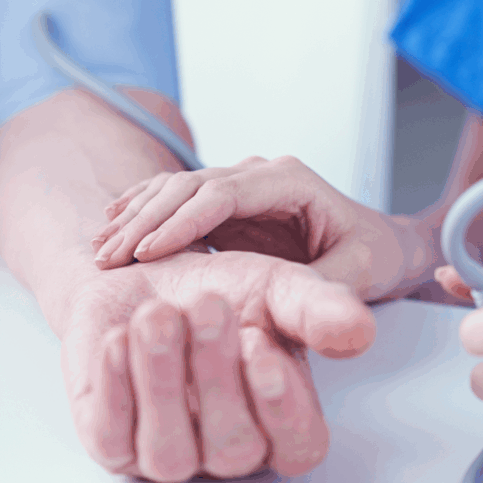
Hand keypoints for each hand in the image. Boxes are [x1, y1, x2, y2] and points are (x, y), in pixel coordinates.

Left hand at [60, 248, 374, 482]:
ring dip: (162, 378)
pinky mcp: (113, 445)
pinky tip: (120, 337)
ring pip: (169, 450)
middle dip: (217, 375)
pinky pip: (111, 435)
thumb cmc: (224, 288)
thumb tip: (360, 332)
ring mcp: (169, 455)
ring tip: (158, 314)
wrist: (150, 274)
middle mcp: (228, 451)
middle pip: (232, 447)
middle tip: (209, 306)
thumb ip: (317, 311)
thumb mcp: (277, 289)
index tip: (262, 344)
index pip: (297, 446)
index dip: (282, 407)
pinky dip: (116, 384)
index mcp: (281, 425)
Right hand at [89, 156, 426, 300]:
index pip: (223, 193)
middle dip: (146, 220)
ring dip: (138, 216)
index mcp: (290, 181)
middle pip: (191, 186)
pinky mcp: (233, 204)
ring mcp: (245, 185)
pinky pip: (181, 201)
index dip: (181, 221)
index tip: (146, 252)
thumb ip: (324, 287)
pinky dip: (147, 212)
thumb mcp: (358, 273)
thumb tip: (287, 308)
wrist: (383, 245)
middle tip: (107, 256)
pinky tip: (113, 227)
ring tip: (100, 247)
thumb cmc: (374, 256)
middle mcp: (263, 174)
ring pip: (179, 189)